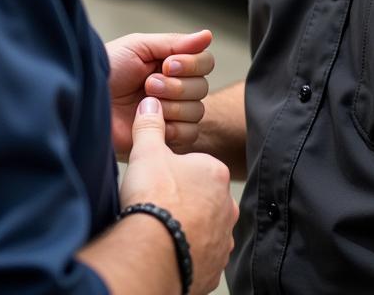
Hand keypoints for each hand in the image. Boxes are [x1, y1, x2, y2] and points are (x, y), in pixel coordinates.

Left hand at [107, 30, 213, 157]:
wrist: (85, 102)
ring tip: (144, 104)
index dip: (192, 64)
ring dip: (172, 106)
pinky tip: (151, 121)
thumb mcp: (137, 47)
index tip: (166, 64)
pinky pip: (189, 134)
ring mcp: (170, 114)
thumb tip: (208, 35)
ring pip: (197, 111)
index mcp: (170, 64)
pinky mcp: (165, 138)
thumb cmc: (106, 70)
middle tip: (148, 85)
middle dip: (176, 86)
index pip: (204, 62)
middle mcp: (174, 88)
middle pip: (202, 87)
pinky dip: (172, 127)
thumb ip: (174, 43)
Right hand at [122, 97, 237, 294]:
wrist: (154, 252)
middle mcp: (226, 208)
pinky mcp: (214, 269)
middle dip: (185, 202)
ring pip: (205, 230)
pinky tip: (169, 251)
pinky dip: (188, 255)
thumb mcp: (146, 151)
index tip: (158, 182)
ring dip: (189, 229)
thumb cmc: (154, 198)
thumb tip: (150, 103)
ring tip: (163, 230)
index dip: (174, 174)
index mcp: (215, 174)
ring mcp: (222, 240)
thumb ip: (150, 125)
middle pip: (204, 199)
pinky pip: (201, 258)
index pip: (197, 168)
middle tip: (159, 206)